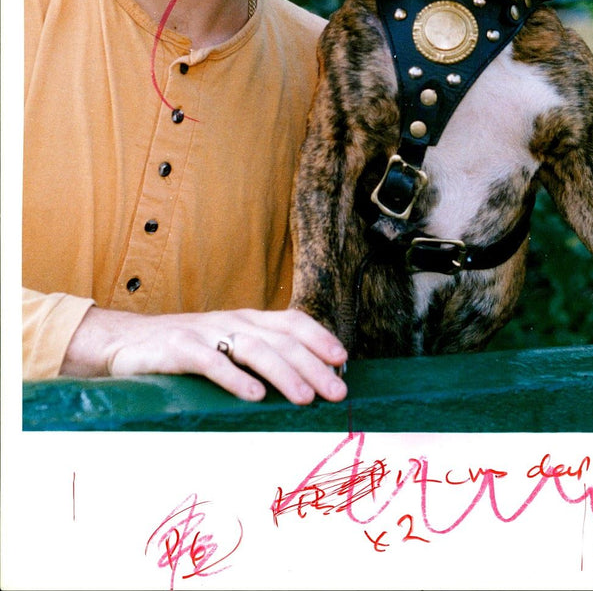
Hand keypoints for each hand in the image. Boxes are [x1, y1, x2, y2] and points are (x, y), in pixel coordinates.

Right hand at [60, 306, 348, 404]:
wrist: (123, 342)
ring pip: (253, 349)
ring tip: (305, 397)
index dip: (319, 338)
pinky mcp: (178, 348)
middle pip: (281, 340)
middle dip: (313, 366)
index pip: (291, 322)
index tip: (343, 360)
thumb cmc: (183, 350)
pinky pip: (211, 362)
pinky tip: (253, 396)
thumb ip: (258, 355)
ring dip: (284, 374)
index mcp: (246, 319)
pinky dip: (234, 378)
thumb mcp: (224, 346)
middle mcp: (231, 321)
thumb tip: (305, 379)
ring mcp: (205, 332)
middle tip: (337, 392)